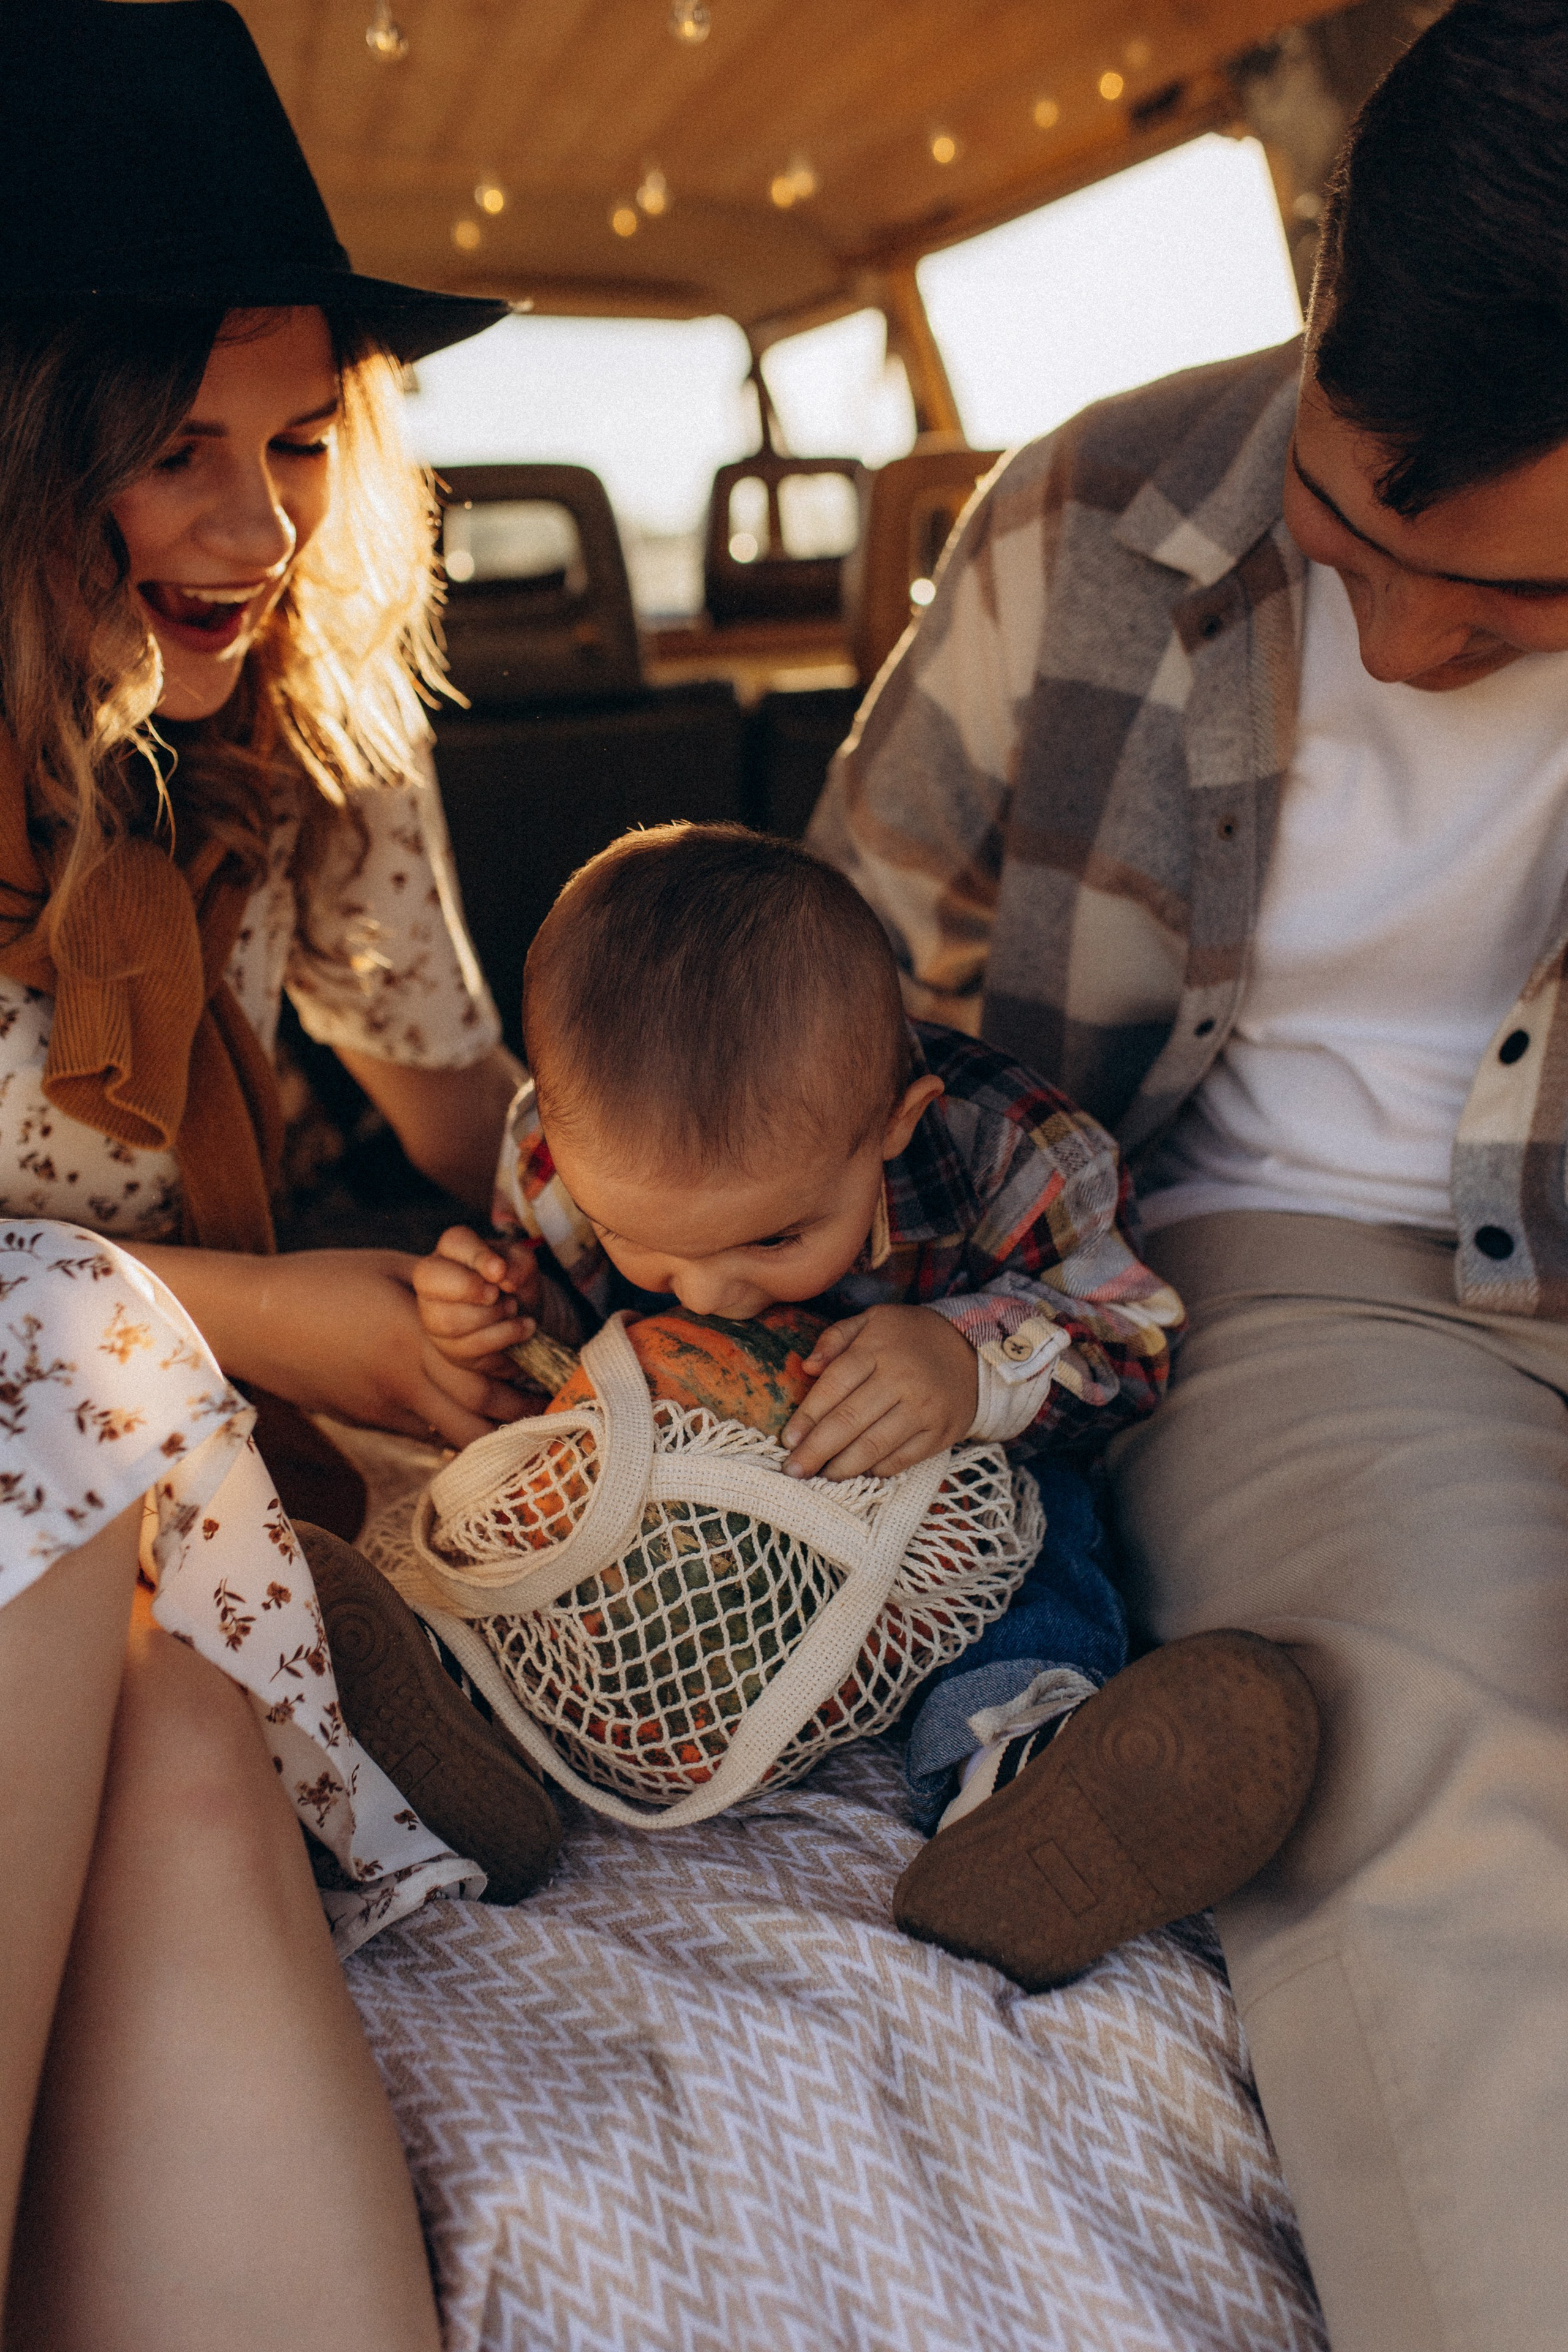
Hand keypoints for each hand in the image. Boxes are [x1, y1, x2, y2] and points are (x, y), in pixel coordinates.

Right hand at [412, 1225, 550, 1434]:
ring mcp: (433, 1316)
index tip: (500, 1272)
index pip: (452, 1242)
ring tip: (514, 1313)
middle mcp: (434, 1280)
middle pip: (431, 1280)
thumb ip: (518, 1263)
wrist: (525, 1318)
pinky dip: (501, 1341)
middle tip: (502, 1297)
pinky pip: (466, 1350)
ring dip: (491, 1320)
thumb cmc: (519, 1286)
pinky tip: (520, 1332)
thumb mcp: (525, 1267)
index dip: (476, 1257)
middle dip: (473, 1294)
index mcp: (454, 1250)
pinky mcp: (445, 1348)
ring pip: (447, 1321)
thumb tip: (503, 1274)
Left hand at [780, 1305, 977, 1479]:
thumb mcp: (872, 1321)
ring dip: (841, 1467)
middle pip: (849, 1421)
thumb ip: (835, 1338)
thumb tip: (807, 1366)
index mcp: (878, 1349)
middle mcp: (901, 1380)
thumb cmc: (908, 1337)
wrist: (971, 1350)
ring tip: (820, 1476)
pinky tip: (856, 1472)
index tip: (787, 1440)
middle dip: (816, 1450)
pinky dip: (874, 1470)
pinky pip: (900, 1460)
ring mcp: (924, 1409)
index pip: (834, 1385)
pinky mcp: (940, 1433)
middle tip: (794, 1470)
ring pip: (873, 1447)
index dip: (807, 1417)